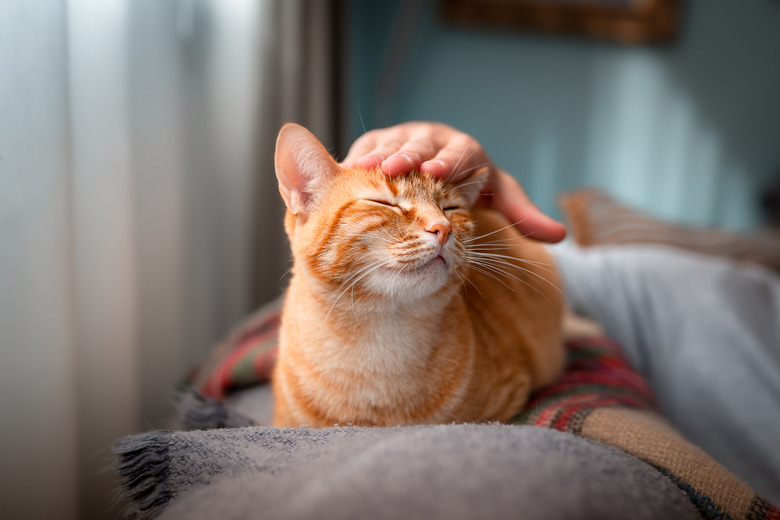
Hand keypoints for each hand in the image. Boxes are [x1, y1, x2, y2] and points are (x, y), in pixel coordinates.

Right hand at [341, 122, 566, 242]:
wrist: (442, 164)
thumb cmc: (472, 182)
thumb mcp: (499, 196)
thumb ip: (522, 214)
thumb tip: (559, 236)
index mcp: (465, 149)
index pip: (459, 153)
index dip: (449, 161)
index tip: (439, 172)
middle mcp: (435, 139)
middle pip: (422, 144)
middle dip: (409, 155)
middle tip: (396, 167)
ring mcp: (405, 137)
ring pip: (392, 142)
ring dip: (378, 155)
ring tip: (364, 167)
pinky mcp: (380, 142)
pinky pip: (368, 147)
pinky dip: (358, 158)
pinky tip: (344, 170)